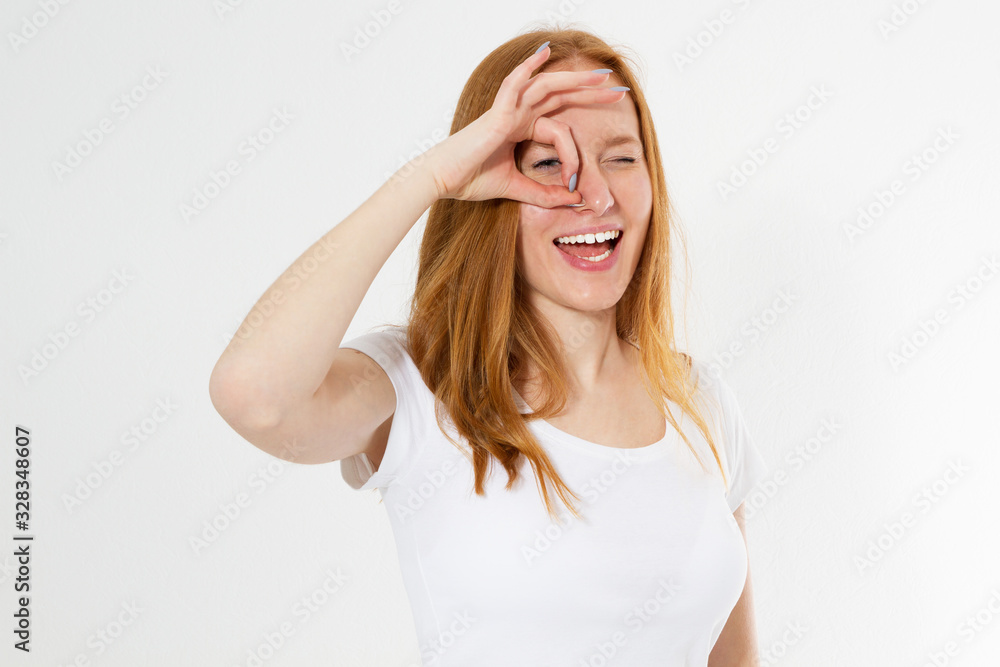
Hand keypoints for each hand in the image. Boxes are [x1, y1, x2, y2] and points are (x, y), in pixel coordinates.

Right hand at [428, 45, 627, 207]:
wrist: (444, 181)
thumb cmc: (471, 181)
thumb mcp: (516, 189)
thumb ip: (544, 193)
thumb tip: (572, 199)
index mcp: (520, 129)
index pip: (560, 129)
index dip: (574, 155)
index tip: (576, 183)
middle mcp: (517, 114)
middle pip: (560, 97)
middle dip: (590, 93)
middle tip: (619, 91)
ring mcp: (508, 110)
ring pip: (548, 87)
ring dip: (576, 80)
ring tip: (602, 78)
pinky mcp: (498, 113)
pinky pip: (516, 84)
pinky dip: (529, 67)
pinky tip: (546, 53)